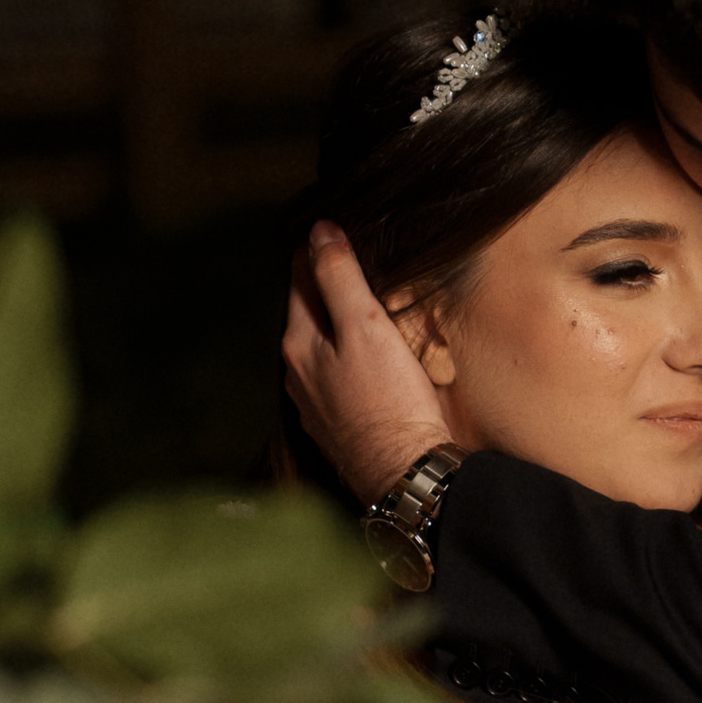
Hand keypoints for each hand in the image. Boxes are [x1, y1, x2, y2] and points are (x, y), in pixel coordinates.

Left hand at [283, 220, 452, 504]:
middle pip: (305, 314)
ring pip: (318, 348)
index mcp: (299, 344)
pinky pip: (333, 378)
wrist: (404, 473)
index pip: (298, 279)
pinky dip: (345, 359)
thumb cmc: (389, 402)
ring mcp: (313, 403)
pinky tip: (366, 361)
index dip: (315, 250)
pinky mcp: (335, 425)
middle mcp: (297, 374)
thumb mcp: (365, 327)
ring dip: (333, 325)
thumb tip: (320, 232)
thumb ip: (339, 278)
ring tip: (357, 306)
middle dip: (322, 287)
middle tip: (345, 259)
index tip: (330, 229)